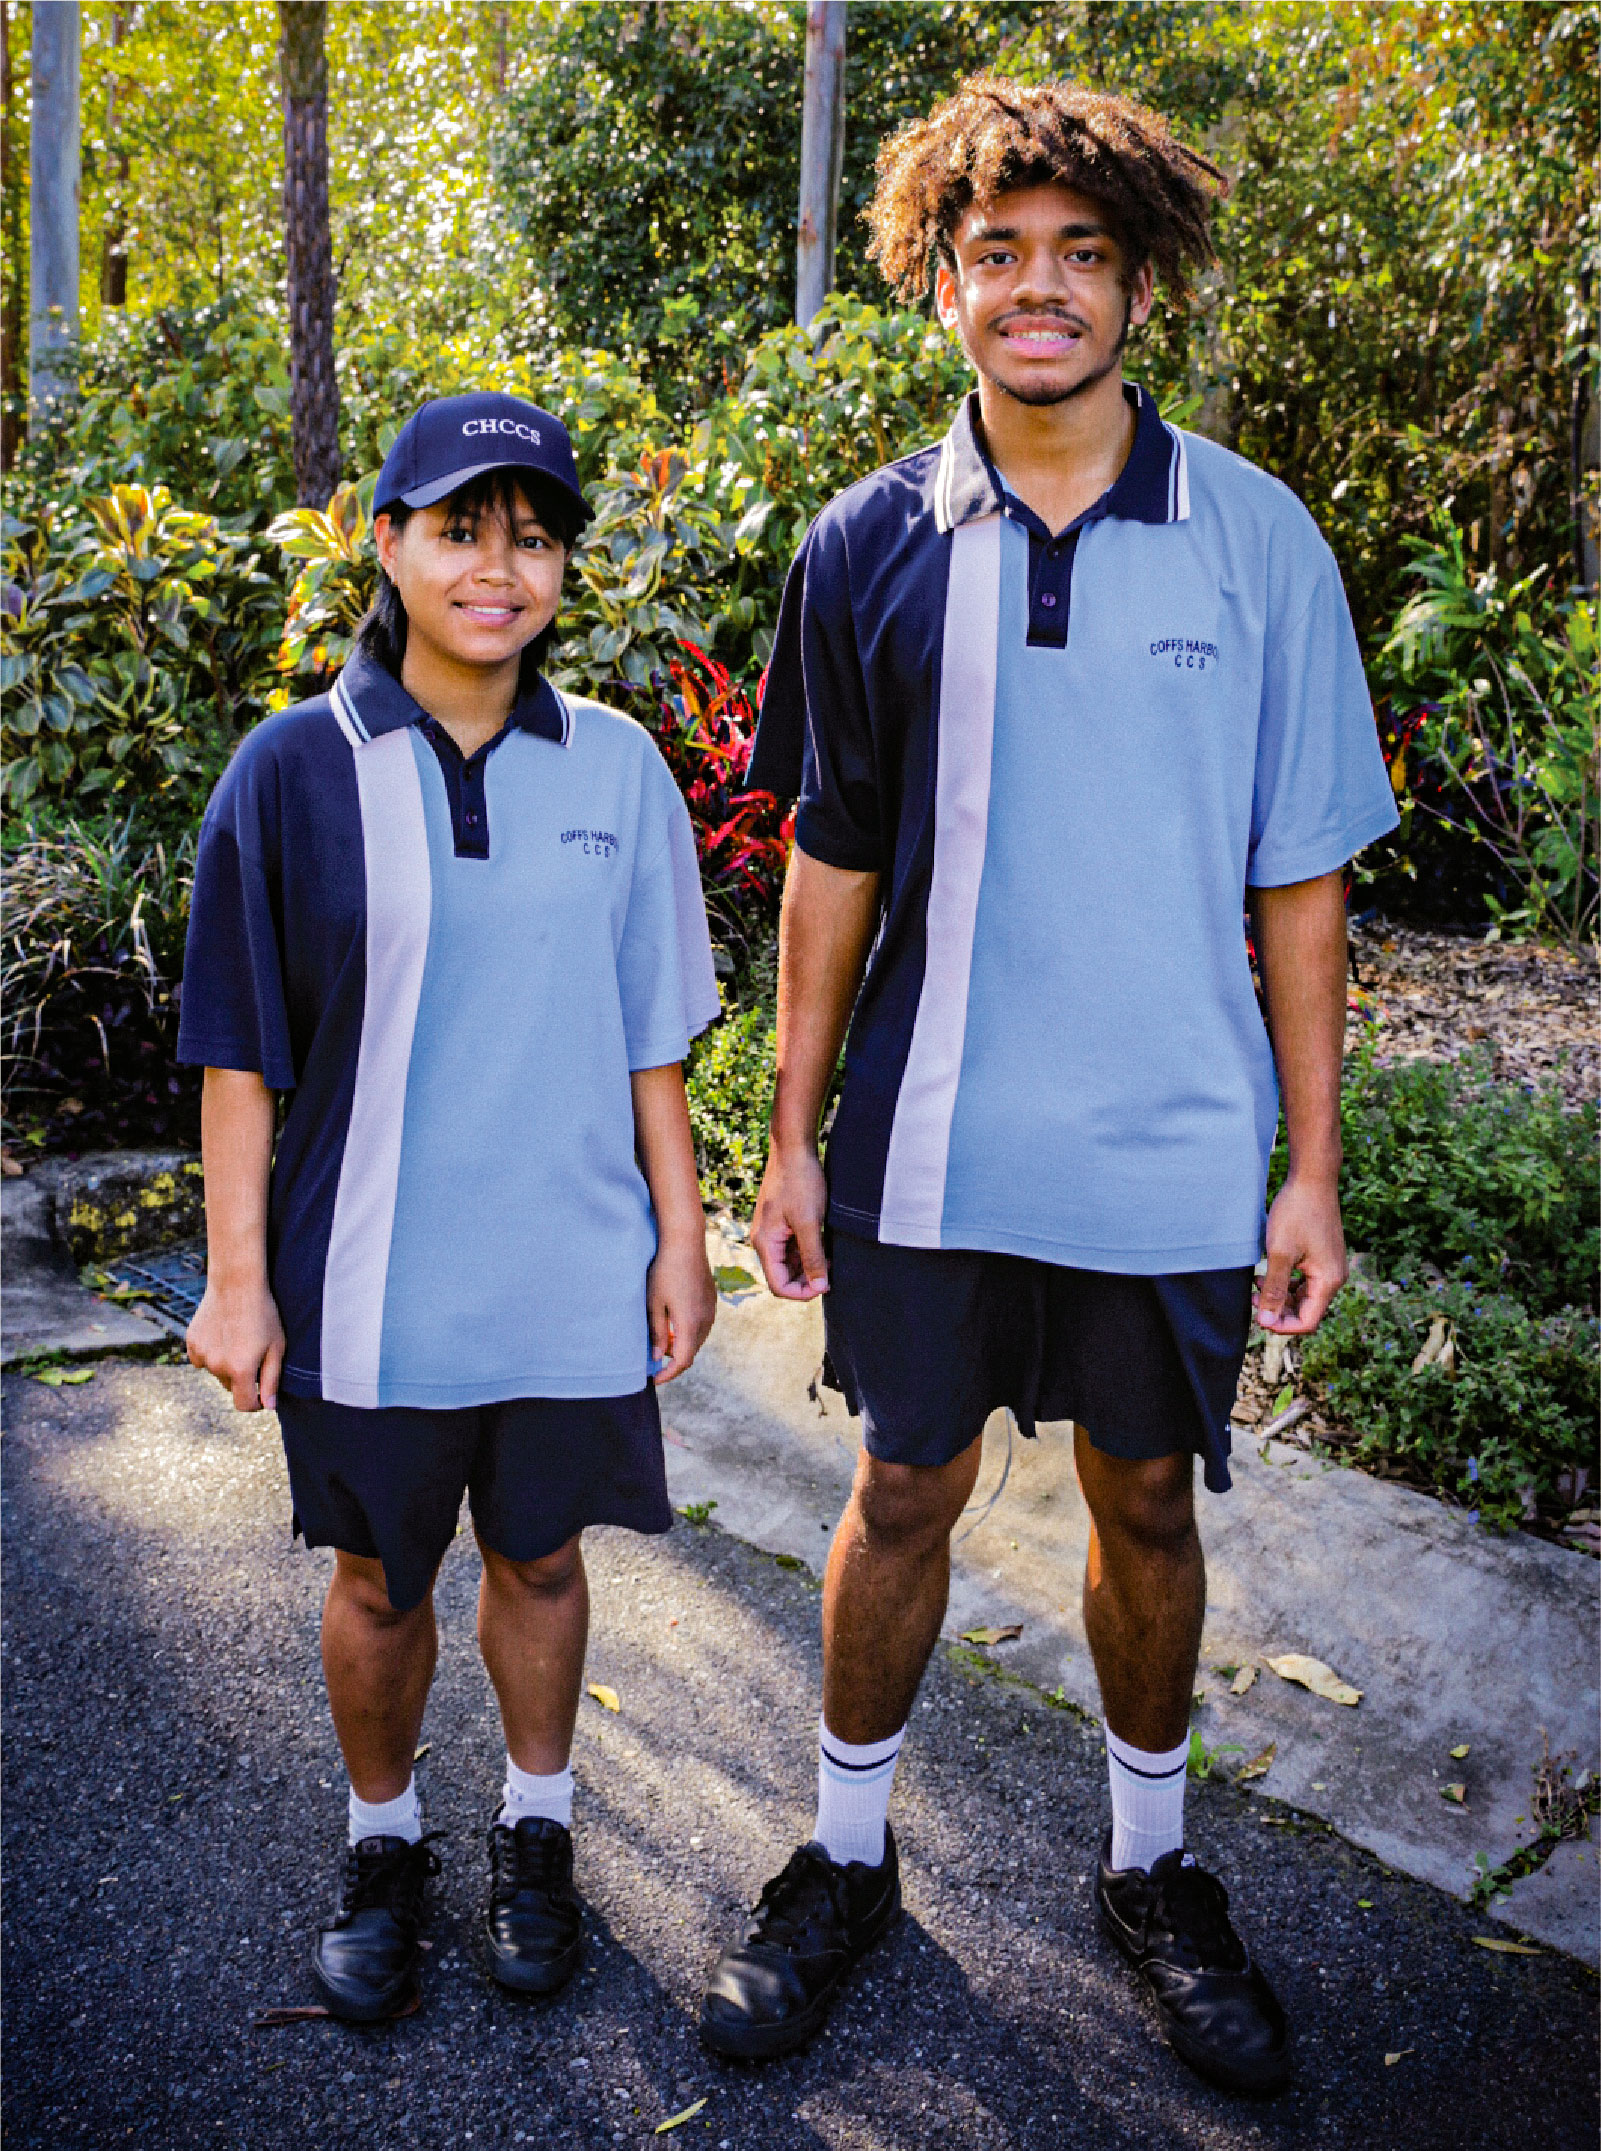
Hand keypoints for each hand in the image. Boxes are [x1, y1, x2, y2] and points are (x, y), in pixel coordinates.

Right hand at [186, 1277, 285, 1410]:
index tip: (261, 1394)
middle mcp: (218, 1367)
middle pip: (231, 1387)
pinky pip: (202, 1359)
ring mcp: (202, 1355)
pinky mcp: (191, 1343)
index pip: (244, 1405)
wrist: (237, 1284)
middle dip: (242, 1378)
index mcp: (241, 1370)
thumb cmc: (263, 1315)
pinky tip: (222, 1335)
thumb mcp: (277, 1347)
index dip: (255, 1403)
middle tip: (253, 1352)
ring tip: (238, 1339)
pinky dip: (211, 1353)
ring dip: (226, 1365)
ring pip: (216, 1372)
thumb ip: (271, 1380)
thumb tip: (268, 1406)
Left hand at [647, 1233, 715, 1384]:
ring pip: (697, 1339)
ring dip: (682, 1345)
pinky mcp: (711, 1300)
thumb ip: (658, 1333)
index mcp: (690, 1323)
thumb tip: (659, 1357)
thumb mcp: (654, 1303)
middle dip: (674, 1360)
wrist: (685, 1242)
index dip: (669, 1374)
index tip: (655, 1379)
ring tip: (662, 1340)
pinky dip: (688, 1332)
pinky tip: (674, 1322)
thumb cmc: (665, 1271)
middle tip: (653, 1359)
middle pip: (691, 1351)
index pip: (683, 1361)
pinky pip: (702, 1325)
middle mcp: (706, 1320)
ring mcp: (711, 1309)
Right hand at [751, 1142, 829, 1299]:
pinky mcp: (781, 1223)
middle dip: (806, 1281)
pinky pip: (792, 1248)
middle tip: (831, 1275)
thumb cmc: (800, 1182)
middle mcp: (764, 1240)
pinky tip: (826, 1248)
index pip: (778, 1285)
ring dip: (808, 1267)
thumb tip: (820, 1287)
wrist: (794, 1149)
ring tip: (831, 1261)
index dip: (802, 1293)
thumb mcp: (810, 1222)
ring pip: (789, 1263)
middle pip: (782, 1276)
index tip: (825, 1287)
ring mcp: (772, 1231)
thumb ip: (813, 1256)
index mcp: (765, 1242)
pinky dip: (808, 1253)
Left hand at [1254, 1172, 1346, 1335]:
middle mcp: (1334, 1278)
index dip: (1281, 1325)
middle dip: (1278, 1310)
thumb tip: (1266, 1321)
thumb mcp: (1280, 1253)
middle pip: (1306, 1311)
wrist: (1312, 1179)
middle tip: (1252, 1299)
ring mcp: (1329, 1267)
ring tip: (1255, 1285)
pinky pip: (1304, 1281)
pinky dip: (1285, 1283)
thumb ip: (1273, 1289)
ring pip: (1303, 1296)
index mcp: (1329, 1281)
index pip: (1307, 1322)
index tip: (1258, 1316)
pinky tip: (1265, 1274)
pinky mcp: (1322, 1257)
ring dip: (1279, 1296)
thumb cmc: (1297, 1213)